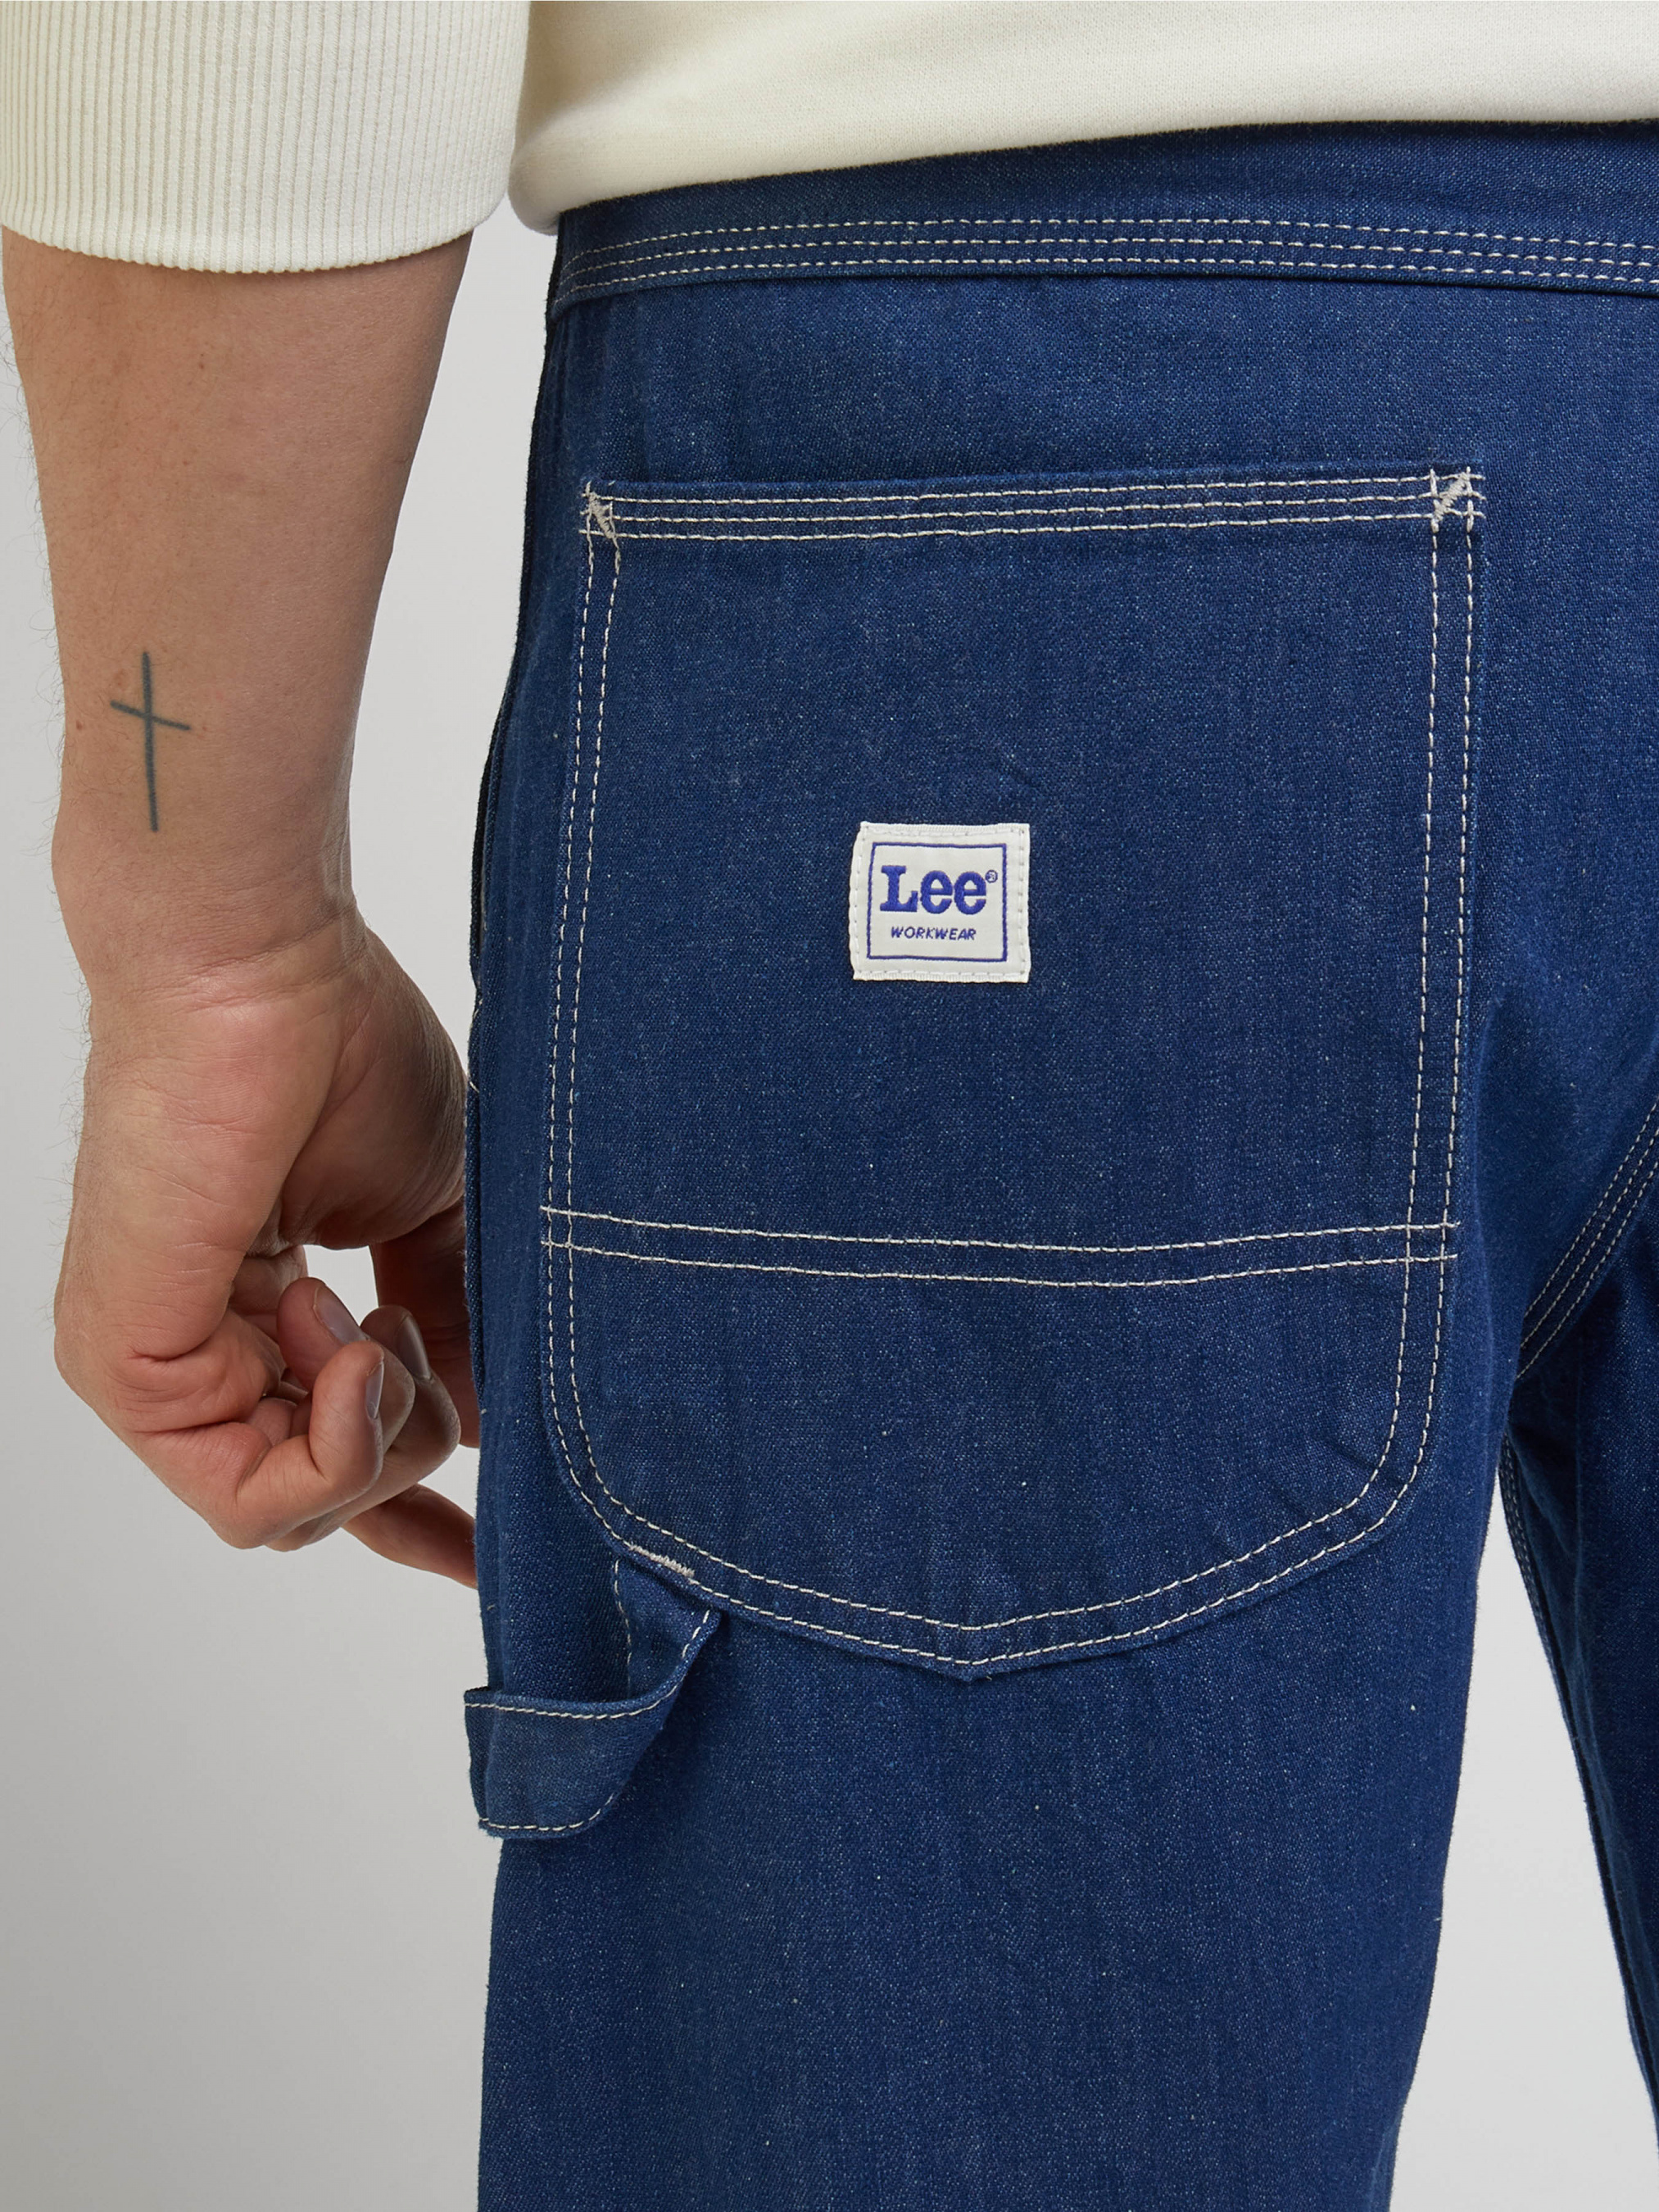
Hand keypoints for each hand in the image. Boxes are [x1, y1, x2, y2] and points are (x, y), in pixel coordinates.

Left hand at [53, 922, 478, 1584]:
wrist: (265, 968)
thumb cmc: (339, 1049)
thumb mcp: (429, 1218)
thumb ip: (450, 1328)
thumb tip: (492, 1428)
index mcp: (255, 1314)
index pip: (323, 1460)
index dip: (412, 1516)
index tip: (483, 1550)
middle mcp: (194, 1352)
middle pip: (321, 1499)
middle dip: (409, 1446)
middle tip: (411, 1329)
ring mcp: (152, 1370)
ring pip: (295, 1511)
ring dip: (379, 1426)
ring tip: (372, 1314)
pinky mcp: (126, 1373)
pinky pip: (256, 1500)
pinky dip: (338, 1439)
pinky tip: (346, 1332)